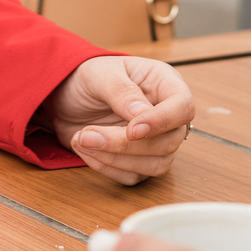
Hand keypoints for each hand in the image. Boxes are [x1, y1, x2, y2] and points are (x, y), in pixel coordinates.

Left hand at [38, 56, 194, 185]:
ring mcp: (155, 140)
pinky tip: (84, 148)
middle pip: (169, 142)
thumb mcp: (100, 73)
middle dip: (126, 145)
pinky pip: (133, 176)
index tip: (132, 131)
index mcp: (164, 83)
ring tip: (81, 139)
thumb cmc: (88, 76)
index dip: (162, 122)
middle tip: (88, 134)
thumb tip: (141, 114)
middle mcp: (166, 114)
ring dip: (115, 159)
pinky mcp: (139, 160)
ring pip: (155, 165)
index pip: (183, 107)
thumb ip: (121, 91)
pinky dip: (106, 168)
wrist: (67, 96)